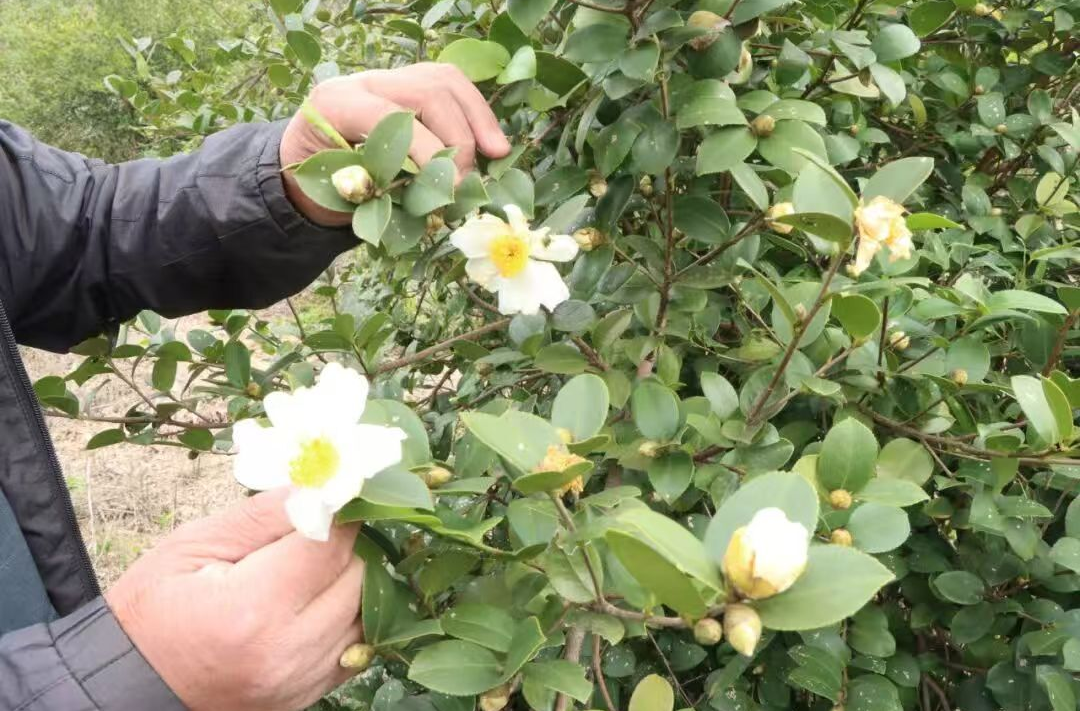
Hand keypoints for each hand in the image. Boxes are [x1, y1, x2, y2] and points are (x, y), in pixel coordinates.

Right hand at [107, 489, 364, 710]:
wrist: (130, 685)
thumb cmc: (153, 610)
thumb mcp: (192, 546)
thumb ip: (261, 516)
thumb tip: (316, 487)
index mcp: (254, 607)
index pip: (330, 546)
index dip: (338, 514)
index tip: (332, 495)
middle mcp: (287, 650)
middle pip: (356, 579)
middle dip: (343, 547)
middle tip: (315, 531)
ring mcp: (299, 680)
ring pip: (364, 614)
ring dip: (348, 584)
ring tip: (313, 568)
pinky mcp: (306, 696)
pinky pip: (356, 649)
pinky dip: (346, 620)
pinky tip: (316, 603)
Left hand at [281, 63, 511, 225]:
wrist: (304, 165)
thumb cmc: (320, 186)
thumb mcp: (340, 194)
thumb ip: (383, 193)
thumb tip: (434, 204)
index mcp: (337, 104)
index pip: (394, 117)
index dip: (428, 152)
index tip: (449, 190)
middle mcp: (364, 81)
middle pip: (429, 91)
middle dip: (458, 138)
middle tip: (466, 182)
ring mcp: (390, 78)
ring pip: (446, 81)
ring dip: (479, 118)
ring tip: (497, 153)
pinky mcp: (411, 84)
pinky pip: (452, 87)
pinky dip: (476, 114)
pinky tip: (489, 143)